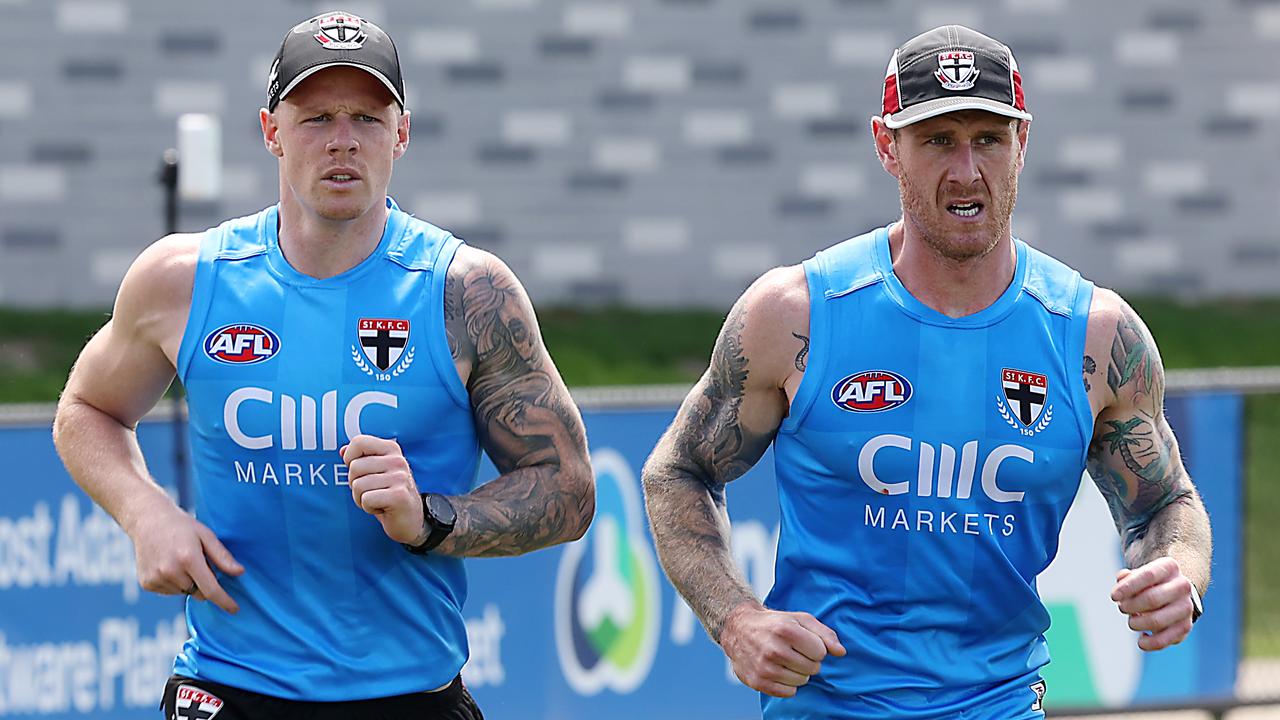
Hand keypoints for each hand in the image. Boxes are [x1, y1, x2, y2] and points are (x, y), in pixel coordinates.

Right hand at [129, 499, 242, 612]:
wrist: (148, 521)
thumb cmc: (182, 527)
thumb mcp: (206, 536)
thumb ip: (222, 556)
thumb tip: (240, 572)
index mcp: (188, 558)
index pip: (210, 589)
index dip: (224, 601)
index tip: (234, 609)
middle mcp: (170, 571)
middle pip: (198, 592)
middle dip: (204, 584)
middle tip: (199, 563)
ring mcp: (156, 578)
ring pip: (183, 592)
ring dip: (188, 583)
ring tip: (180, 560)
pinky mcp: (147, 583)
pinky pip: (169, 592)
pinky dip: (174, 584)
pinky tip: (169, 565)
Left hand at [342, 435, 423, 543]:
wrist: (410, 520)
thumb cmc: (388, 494)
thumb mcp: (374, 472)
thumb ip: (360, 458)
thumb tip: (343, 450)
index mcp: (391, 449)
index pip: (359, 442)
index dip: (350, 458)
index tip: (360, 472)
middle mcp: (397, 460)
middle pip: (354, 467)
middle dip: (355, 484)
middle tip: (372, 491)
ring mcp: (400, 477)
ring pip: (358, 485)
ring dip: (361, 498)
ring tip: (377, 500)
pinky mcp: (399, 496)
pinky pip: (366, 499)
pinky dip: (368, 508)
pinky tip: (382, 508)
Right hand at [719, 602, 846, 697]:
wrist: (739, 629)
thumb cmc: (774, 624)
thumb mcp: (800, 619)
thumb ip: (824, 634)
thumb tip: (841, 652)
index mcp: (785, 630)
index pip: (820, 652)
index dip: (816, 648)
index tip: (805, 643)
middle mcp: (774, 649)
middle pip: (812, 668)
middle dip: (808, 661)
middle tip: (795, 652)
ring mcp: (764, 667)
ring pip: (801, 681)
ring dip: (798, 673)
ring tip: (786, 660)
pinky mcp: (757, 681)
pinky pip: (788, 693)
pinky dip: (787, 684)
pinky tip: (779, 670)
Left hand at [1111, 556, 1196, 650]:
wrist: (1174, 594)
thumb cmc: (1149, 583)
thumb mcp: (1138, 574)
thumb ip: (1127, 577)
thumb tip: (1122, 578)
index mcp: (1169, 567)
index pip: (1147, 575)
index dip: (1127, 587)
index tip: (1114, 597)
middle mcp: (1182, 586)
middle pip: (1151, 599)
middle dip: (1130, 606)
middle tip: (1122, 608)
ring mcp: (1186, 608)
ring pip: (1156, 621)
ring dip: (1136, 623)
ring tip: (1132, 621)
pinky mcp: (1185, 627)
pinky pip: (1164, 640)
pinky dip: (1148, 644)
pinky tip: (1141, 639)